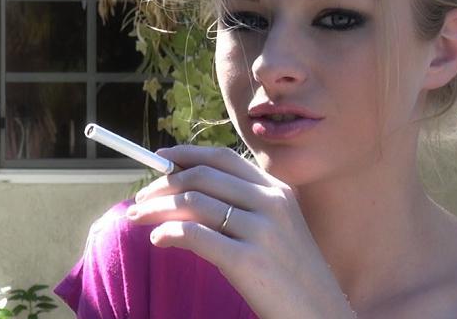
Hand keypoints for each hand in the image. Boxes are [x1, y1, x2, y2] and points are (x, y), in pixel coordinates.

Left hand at [126, 145, 355, 318]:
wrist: (319, 312)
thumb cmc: (293, 272)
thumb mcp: (279, 227)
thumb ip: (246, 205)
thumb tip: (191, 194)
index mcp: (277, 190)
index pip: (223, 158)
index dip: (187, 154)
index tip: (161, 157)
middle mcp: (270, 203)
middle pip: (203, 177)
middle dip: (164, 183)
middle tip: (141, 197)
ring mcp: (261, 231)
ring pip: (193, 203)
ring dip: (157, 208)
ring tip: (138, 218)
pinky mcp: (248, 261)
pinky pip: (195, 235)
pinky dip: (169, 232)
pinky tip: (159, 240)